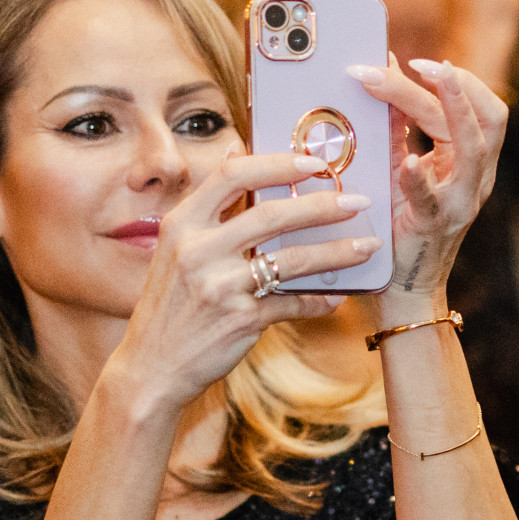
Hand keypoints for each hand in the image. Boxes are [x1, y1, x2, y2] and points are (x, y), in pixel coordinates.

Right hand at [107, 150, 377, 414]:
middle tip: (357, 202)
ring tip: (366, 246)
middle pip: (271, 214)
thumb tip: (237, 152)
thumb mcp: (175, 248)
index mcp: (182, 224)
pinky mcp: (239, 320)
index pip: (232, 175)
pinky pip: (292, 304)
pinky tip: (335, 298)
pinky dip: (318, 301)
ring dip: (336, 252)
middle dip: (322, 205)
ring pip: (292, 260)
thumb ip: (209, 208)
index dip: (278, 163)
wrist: (151, 367)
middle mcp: (197, 250)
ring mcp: (219, 286)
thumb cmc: (171, 305)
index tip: (315, 163)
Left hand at [350, 56, 507, 306]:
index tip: (419, 60)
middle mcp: (477, 179)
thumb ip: (398, 125)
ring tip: (418, 81)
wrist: (405, 286)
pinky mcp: (435, 226)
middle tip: (412, 63)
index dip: (457, 80)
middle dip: (449, 85)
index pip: (480, 109)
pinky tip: (408, 160)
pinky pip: (433, 198)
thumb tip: (385, 69)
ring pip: (475, 147)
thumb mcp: (403, 165)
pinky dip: (421, 178)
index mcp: (473, 162)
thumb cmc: (402, 223)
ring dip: (449, 108)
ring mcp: (461, 203)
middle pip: (480, 119)